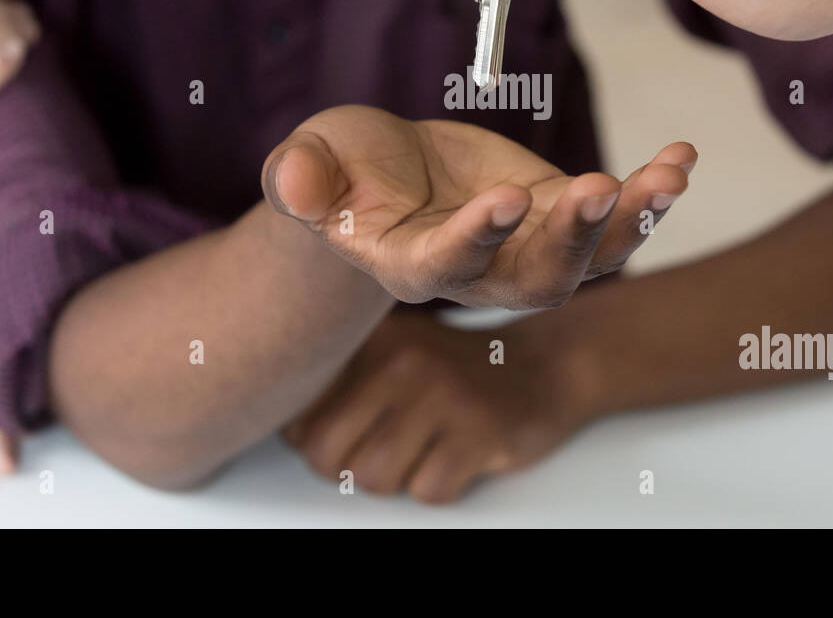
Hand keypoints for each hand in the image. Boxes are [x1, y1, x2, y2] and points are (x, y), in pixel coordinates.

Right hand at [262, 104, 694, 308]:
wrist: (380, 176)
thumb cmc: (338, 170)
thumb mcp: (309, 160)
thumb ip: (301, 178)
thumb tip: (292, 185)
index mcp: (409, 263)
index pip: (445, 265)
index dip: (475, 239)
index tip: (504, 198)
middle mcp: (477, 271)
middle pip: (535, 278)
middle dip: (573, 240)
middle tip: (601, 187)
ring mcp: (524, 246)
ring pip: (588, 256)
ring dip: (631, 220)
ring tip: (669, 174)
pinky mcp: (554, 214)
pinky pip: (611, 214)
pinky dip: (649, 191)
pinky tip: (682, 156)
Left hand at [284, 311, 589, 502]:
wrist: (543, 366)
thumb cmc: (457, 370)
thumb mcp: (397, 348)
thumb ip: (341, 376)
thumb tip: (288, 430)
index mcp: (376, 341)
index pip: (302, 417)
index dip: (316, 442)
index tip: (348, 432)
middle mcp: (404, 363)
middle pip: (328, 454)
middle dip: (346, 469)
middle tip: (379, 453)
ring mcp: (444, 398)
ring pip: (374, 478)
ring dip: (395, 479)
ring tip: (420, 451)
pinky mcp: (480, 434)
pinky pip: (427, 491)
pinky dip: (438, 484)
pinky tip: (453, 454)